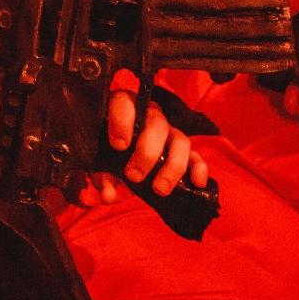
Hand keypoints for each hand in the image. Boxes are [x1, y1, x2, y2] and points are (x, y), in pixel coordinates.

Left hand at [91, 88, 208, 204]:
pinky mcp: (182, 151)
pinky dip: (198, 168)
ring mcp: (169, 132)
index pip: (124, 104)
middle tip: (134, 175)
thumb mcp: (99, 165)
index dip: (122, 122)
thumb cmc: (106, 154)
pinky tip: (197, 183)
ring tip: (159, 189)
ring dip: (172, 165)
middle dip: (147, 152)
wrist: (117, 160)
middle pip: (156, 124)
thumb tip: (109, 195)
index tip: (118, 145)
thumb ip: (101, 178)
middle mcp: (149, 117)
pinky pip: (195, 155)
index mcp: (124, 110)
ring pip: (180, 140)